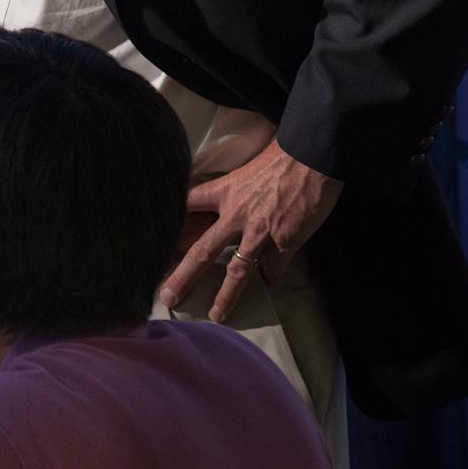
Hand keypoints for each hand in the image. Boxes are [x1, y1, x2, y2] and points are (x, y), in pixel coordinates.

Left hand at [158, 139, 342, 321]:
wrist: (315, 157)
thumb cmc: (283, 154)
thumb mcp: (247, 166)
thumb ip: (235, 187)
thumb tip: (230, 200)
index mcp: (223, 191)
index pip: (186, 206)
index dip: (168, 223)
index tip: (152, 243)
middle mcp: (236, 215)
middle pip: (201, 250)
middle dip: (183, 276)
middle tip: (167, 297)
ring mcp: (260, 232)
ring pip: (237, 270)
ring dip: (226, 296)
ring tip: (216, 314)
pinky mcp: (286, 241)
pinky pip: (274, 268)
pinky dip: (271, 276)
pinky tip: (270, 281)